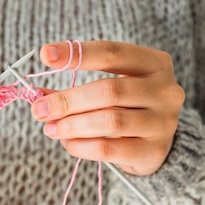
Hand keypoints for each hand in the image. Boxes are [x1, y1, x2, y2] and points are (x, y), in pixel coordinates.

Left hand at [32, 41, 184, 175]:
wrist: (155, 146)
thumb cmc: (127, 109)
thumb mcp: (108, 91)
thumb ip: (76, 89)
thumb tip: (39, 95)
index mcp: (154, 63)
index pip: (112, 53)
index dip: (77, 54)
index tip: (45, 55)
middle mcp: (165, 90)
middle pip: (109, 90)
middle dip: (68, 100)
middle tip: (40, 109)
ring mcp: (163, 122)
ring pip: (110, 121)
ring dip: (72, 125)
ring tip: (51, 129)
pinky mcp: (154, 151)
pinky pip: (110, 149)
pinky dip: (82, 146)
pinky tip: (68, 144)